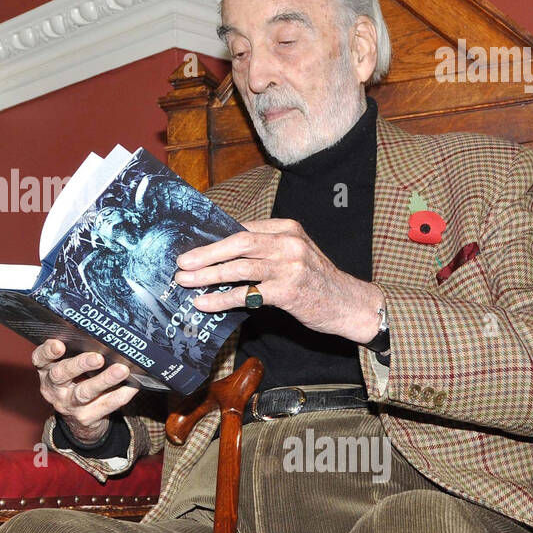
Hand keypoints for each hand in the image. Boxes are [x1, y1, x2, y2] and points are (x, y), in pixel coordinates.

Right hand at [32, 339, 137, 442]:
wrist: (77, 417)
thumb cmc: (75, 380)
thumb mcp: (67, 365)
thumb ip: (75, 351)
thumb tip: (101, 333)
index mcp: (46, 370)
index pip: (40, 358)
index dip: (47, 351)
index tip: (59, 345)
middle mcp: (53, 388)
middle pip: (61, 375)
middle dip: (79, 365)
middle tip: (98, 357)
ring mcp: (68, 405)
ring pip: (84, 393)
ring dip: (104, 380)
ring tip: (121, 370)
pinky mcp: (85, 418)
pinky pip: (104, 405)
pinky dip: (120, 395)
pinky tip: (132, 386)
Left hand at [174, 218, 382, 342]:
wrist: (350, 304)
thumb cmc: (317, 280)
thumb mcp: (295, 253)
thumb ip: (265, 248)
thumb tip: (221, 252)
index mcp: (287, 228)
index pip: (243, 229)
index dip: (214, 238)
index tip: (192, 246)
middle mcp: (288, 243)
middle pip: (238, 243)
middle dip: (206, 253)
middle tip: (182, 262)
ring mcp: (290, 267)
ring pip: (239, 267)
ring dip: (208, 275)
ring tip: (186, 281)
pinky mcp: (289, 292)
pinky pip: (248, 294)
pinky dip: (222, 299)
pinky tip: (205, 303)